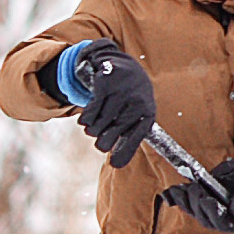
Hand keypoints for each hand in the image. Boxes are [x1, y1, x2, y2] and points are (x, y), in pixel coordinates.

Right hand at [65, 43, 156, 166]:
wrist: (124, 68)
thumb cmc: (131, 101)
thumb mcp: (136, 118)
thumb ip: (127, 141)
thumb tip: (116, 165)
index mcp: (147, 112)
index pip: (135, 138)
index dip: (124, 152)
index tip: (114, 164)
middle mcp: (136, 102)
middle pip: (110, 135)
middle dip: (102, 142)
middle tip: (101, 142)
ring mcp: (121, 92)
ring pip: (97, 126)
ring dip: (92, 130)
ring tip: (96, 125)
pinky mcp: (105, 84)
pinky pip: (89, 114)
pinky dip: (85, 119)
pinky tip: (87, 119)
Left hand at [158, 151, 233, 231]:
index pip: (220, 222)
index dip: (212, 213)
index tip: (208, 200)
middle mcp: (218, 220)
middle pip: (203, 216)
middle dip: (197, 202)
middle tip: (198, 187)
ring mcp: (205, 213)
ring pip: (192, 210)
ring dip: (187, 198)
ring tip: (188, 186)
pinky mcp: (195, 205)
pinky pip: (183, 203)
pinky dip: (176, 196)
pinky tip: (172, 190)